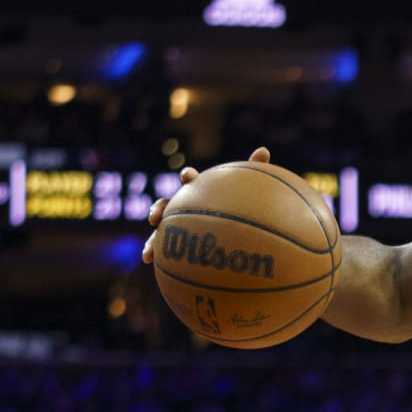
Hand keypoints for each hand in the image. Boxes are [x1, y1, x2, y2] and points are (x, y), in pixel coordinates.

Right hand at [142, 147, 270, 262]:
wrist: (237, 231)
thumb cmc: (242, 206)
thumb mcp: (250, 192)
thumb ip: (253, 170)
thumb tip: (263, 149)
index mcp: (199, 192)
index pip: (191, 180)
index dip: (189, 177)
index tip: (188, 176)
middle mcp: (184, 206)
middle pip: (168, 204)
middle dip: (160, 208)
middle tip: (157, 215)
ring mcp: (178, 226)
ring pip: (160, 230)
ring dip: (152, 238)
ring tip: (148, 250)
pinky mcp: (176, 244)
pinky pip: (162, 249)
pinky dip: (154, 253)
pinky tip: (148, 261)